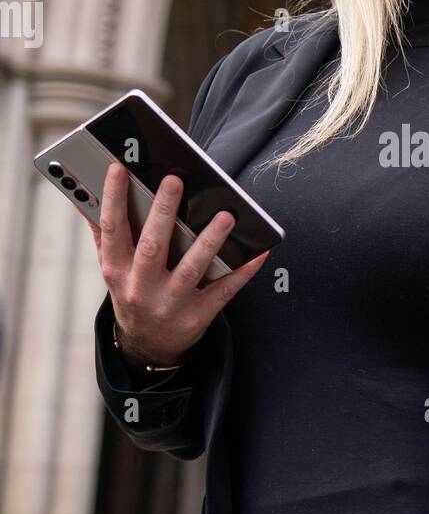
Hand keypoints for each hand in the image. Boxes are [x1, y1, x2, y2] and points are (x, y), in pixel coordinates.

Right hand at [81, 161, 268, 366]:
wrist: (147, 345)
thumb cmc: (132, 292)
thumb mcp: (112, 268)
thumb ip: (103, 234)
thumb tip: (86, 193)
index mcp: (116, 270)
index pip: (112, 229)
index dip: (113, 198)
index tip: (119, 168)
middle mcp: (140, 288)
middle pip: (152, 246)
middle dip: (163, 212)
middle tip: (175, 180)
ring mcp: (170, 304)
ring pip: (192, 268)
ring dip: (210, 240)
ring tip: (226, 214)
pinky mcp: (198, 316)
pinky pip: (223, 291)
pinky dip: (242, 272)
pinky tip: (258, 253)